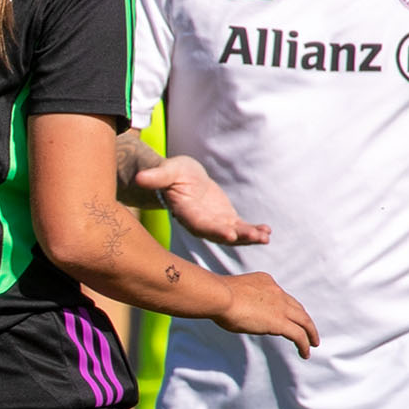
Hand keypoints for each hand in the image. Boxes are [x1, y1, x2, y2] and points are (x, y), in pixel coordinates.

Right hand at [137, 154, 271, 245]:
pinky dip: (253, 231)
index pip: (200, 225)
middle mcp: (200, 223)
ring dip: (249, 237)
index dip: (214, 230)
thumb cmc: (170, 172)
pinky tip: (267, 231)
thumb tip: (141, 178)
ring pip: (233, 234)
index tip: (230, 234)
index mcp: (186, 213)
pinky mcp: (225, 219)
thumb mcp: (166, 171)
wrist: (178, 178)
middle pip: (220, 233)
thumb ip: (156, 177)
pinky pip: (240, 228)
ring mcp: (214, 223)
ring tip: (265, 236)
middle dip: (239, 237)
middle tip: (257, 237)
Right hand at [214, 272, 318, 355]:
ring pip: (304, 321)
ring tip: (312, 343)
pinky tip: (305, 353)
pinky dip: (304, 344)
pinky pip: (299, 335)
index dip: (286, 307)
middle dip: (304, 319)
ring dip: (310, 333)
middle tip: (308, 330)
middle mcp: (277, 292)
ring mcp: (280, 307)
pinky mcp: (280, 322)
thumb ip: (237, 299)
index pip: (281, 295)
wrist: (218, 296)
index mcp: (265, 281)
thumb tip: (229, 308)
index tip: (286, 316)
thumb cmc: (215, 295)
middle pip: (297, 307)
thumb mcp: (230, 292)